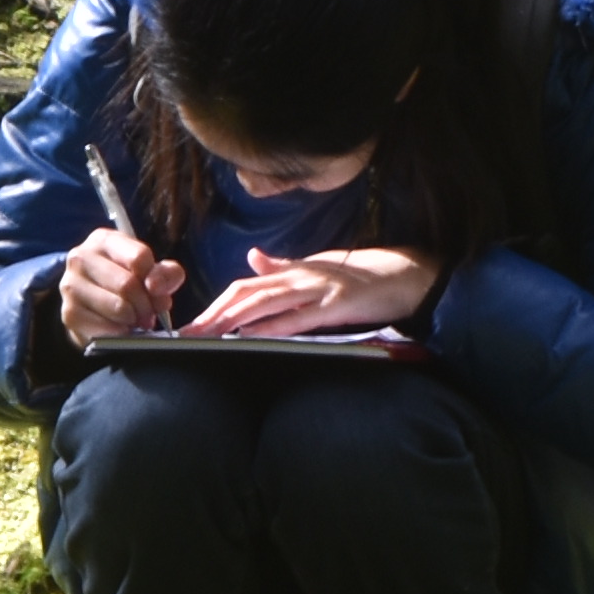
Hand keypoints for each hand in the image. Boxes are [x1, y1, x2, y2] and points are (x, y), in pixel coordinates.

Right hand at [59, 225, 187, 342]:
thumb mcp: (149, 270)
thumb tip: (158, 288)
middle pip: (128, 284)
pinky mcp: (69, 313)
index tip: (157, 292)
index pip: (139, 257)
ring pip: (118, 308)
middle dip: (146, 304)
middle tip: (149, 313)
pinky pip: (106, 329)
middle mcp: (81, 257)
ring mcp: (71, 285)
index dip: (156, 280)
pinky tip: (120, 327)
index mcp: (103, 240)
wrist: (91, 303)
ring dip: (134, 319)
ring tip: (134, 319)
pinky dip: (120, 333)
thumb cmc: (125, 281)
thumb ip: (166, 274)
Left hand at [182, 246, 440, 338]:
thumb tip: (253, 259)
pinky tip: (250, 333)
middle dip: (213, 314)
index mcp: (294, 272)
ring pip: (265, 301)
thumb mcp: (318, 268)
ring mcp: (317, 290)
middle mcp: (300, 277)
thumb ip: (285, 267)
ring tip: (206, 334)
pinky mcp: (336, 306)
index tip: (192, 323)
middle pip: (246, 293)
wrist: (408, 274)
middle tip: (186, 334)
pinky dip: (272, 325)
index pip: (245, 287)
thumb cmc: (364, 276)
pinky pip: (298, 317)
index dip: (216, 303)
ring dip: (232, 318)